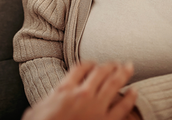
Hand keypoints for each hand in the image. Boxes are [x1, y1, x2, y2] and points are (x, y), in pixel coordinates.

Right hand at [22, 61, 137, 119]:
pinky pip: (123, 107)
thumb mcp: (36, 110)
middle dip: (110, 65)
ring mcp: (96, 108)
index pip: (81, 67)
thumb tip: (48, 101)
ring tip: (129, 67)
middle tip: (117, 62)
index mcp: (64, 89)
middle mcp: (82, 94)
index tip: (93, 64)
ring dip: (123, 73)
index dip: (89, 63)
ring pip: (113, 84)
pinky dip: (130, 98)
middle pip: (100, 72)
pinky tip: (134, 92)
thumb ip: (47, 100)